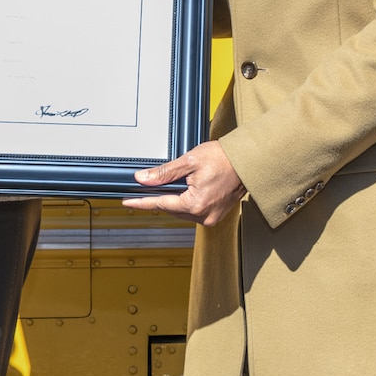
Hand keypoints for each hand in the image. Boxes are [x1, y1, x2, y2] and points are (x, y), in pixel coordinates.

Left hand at [123, 141, 244, 226]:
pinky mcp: (217, 215)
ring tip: (184, 182)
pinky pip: (195, 211)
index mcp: (195, 204)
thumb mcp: (190, 161)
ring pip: (183, 211)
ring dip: (177, 199)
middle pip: (172, 208)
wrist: (248, 161)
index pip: (160, 204)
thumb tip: (143, 179)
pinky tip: (192, 189)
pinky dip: (189, 201)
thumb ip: (164, 173)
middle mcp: (203, 215)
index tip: (127, 202)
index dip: (141, 202)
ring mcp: (211, 217)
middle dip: (163, 196)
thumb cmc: (223, 158)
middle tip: (154, 184)